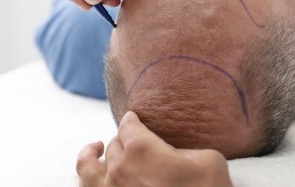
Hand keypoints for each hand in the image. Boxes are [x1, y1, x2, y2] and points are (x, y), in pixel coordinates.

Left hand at [77, 112, 232, 186]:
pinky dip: (87, 176)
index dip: (131, 119)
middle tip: (132, 139)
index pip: (128, 125)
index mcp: (141, 148)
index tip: (134, 118)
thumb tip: (174, 154)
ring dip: (94, 154)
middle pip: (114, 143)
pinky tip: (96, 172)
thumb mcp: (207, 159)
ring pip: (89, 166)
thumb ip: (185, 149)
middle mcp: (119, 168)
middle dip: (123, 138)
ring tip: (96, 148)